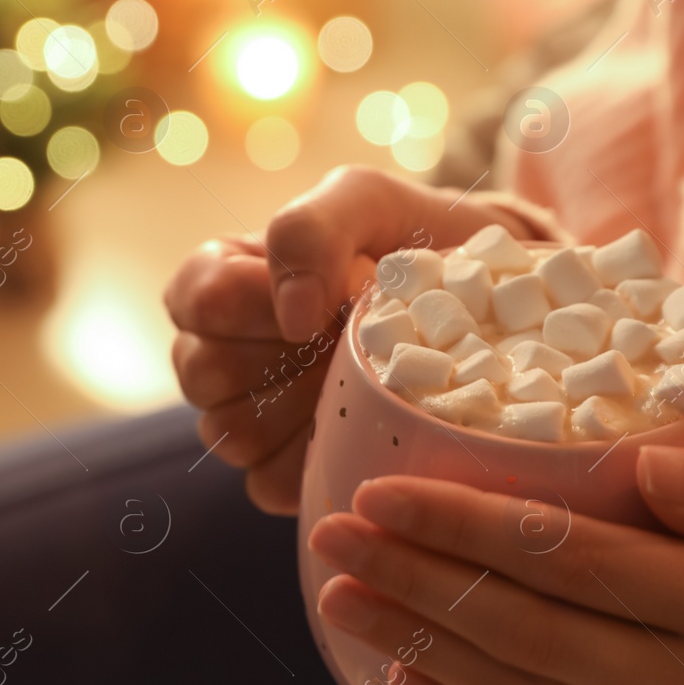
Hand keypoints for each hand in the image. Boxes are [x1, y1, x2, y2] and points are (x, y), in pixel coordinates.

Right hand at [164, 166, 536, 513]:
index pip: (198, 301)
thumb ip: (310, 231)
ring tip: (361, 379)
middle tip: (348, 340)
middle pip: (204, 375)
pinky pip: (271, 483)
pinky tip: (361, 425)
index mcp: (223, 278)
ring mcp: (248, 416)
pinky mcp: (285, 469)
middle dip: (287, 358)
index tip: (324, 302)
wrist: (485, 299)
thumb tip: (290, 316)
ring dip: (305, 409)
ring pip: (233, 435)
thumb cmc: (414, 240)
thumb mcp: (364, 201)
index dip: (260, 305)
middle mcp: (221, 349)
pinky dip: (320, 458)